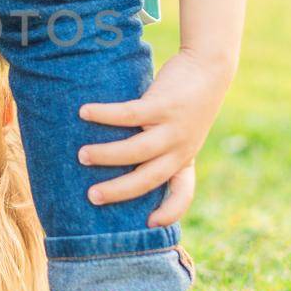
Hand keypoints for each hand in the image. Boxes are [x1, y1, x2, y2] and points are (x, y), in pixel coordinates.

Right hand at [76, 49, 230, 224]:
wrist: (209, 67)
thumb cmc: (187, 101)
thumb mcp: (182, 131)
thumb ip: (160, 147)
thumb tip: (119, 161)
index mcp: (184, 157)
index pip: (183, 192)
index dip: (171, 211)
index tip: (151, 223)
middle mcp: (180, 148)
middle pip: (149, 178)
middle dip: (119, 191)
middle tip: (92, 196)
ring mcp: (172, 128)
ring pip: (136, 150)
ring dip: (107, 155)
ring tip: (82, 156)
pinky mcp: (163, 105)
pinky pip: (129, 115)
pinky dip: (104, 115)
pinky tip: (84, 112)